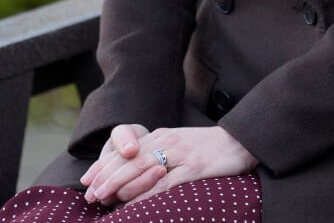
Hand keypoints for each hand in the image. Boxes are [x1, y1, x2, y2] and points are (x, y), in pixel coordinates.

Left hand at [82, 125, 257, 205]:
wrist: (239, 141)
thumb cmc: (207, 148)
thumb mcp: (178, 147)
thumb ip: (158, 156)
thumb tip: (134, 175)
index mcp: (161, 136)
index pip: (126, 151)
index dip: (104, 165)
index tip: (87, 180)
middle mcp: (166, 141)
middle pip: (129, 159)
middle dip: (105, 176)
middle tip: (89, 193)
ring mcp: (179, 155)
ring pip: (141, 169)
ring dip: (119, 185)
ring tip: (103, 197)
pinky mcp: (192, 168)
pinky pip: (164, 183)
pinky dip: (146, 194)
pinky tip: (134, 204)